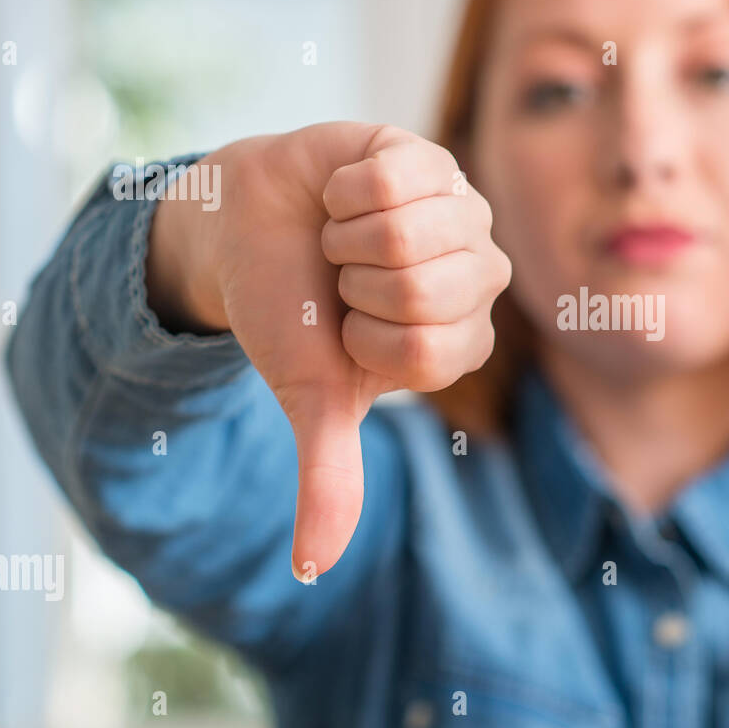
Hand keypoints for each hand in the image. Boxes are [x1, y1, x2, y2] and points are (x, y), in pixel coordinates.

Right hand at [146, 122, 510, 580]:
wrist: (249, 233)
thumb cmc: (290, 314)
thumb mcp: (309, 398)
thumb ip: (328, 476)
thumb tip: (311, 569)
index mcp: (460, 342)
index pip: (428, 350)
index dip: (363, 336)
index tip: (349, 325)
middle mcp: (479, 278)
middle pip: (422, 287)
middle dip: (353, 284)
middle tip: (344, 276)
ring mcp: (463, 212)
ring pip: (408, 230)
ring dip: (345, 236)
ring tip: (343, 235)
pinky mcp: (431, 158)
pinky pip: (391, 179)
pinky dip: (341, 189)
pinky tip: (342, 195)